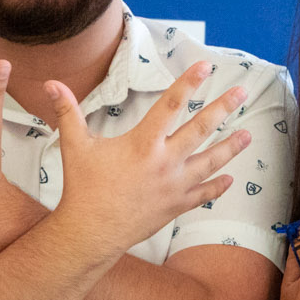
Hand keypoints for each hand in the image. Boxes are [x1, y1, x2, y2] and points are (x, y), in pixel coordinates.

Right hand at [44, 64, 251, 259]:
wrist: (90, 233)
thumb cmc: (82, 188)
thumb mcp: (74, 145)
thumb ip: (66, 111)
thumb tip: (50, 83)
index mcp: (142, 143)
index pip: (170, 105)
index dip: (188, 83)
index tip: (206, 67)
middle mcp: (164, 162)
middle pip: (200, 129)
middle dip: (223, 109)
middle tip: (242, 93)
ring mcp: (173, 186)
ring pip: (210, 162)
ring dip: (230, 147)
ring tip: (248, 134)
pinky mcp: (175, 206)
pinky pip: (202, 195)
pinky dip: (217, 186)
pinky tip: (230, 179)